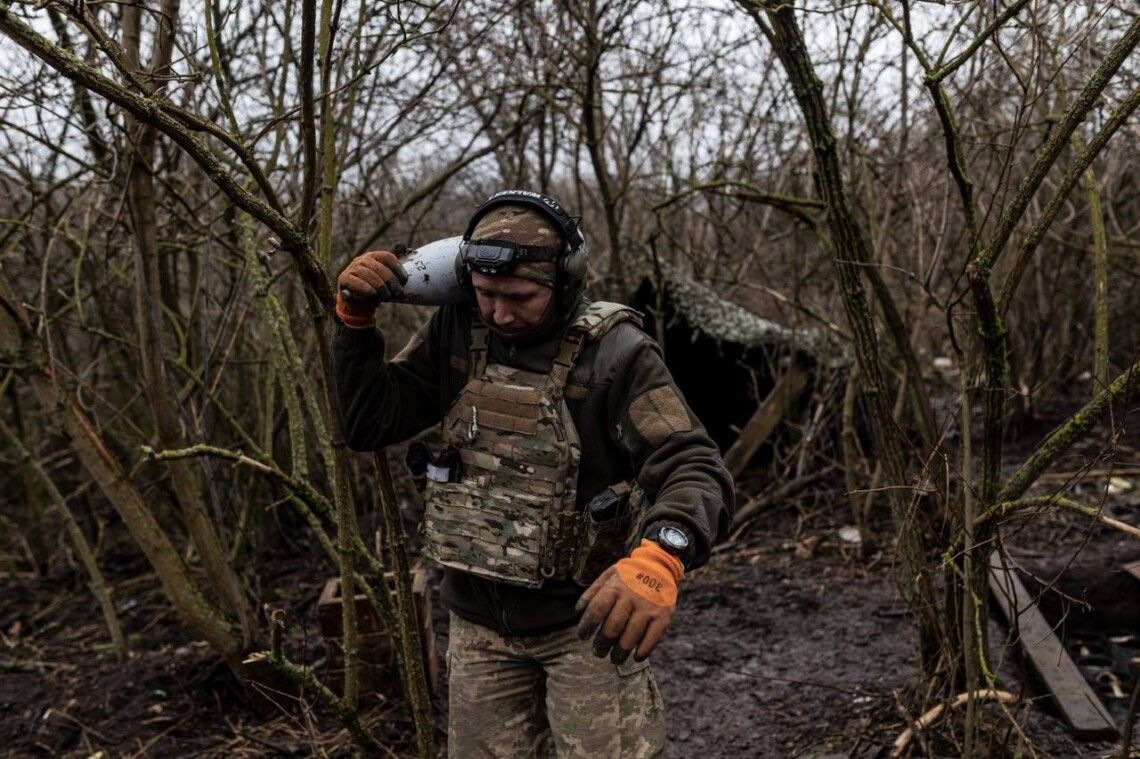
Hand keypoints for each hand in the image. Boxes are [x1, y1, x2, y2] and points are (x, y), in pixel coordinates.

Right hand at [335, 249, 408, 326]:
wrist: (359, 303)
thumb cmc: (375, 288)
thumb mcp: (386, 276)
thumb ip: (393, 262)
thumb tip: (404, 246)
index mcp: (374, 256)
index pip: (388, 257)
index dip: (398, 268)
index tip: (404, 281)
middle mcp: (362, 260)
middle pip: (379, 267)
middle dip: (390, 281)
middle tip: (398, 293)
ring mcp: (352, 268)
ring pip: (368, 274)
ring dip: (379, 286)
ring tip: (386, 296)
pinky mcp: (344, 279)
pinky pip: (355, 282)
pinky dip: (365, 288)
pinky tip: (372, 293)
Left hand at [575, 540, 682, 664]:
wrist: (659, 565)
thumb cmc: (628, 575)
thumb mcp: (609, 575)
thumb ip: (593, 592)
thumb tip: (578, 611)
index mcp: (615, 587)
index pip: (597, 609)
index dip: (587, 625)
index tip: (582, 636)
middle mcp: (631, 598)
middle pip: (613, 627)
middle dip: (602, 644)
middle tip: (598, 652)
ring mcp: (648, 608)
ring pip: (631, 637)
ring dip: (621, 652)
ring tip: (615, 658)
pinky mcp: (663, 616)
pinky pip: (652, 639)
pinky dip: (643, 651)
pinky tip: (636, 656)